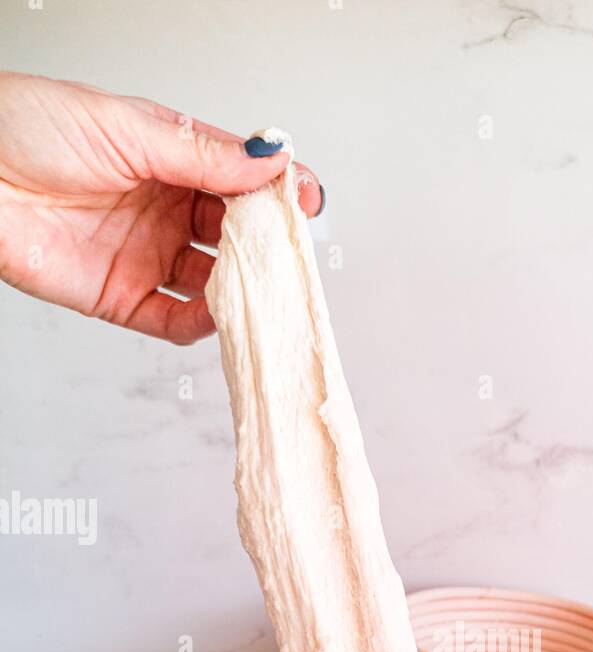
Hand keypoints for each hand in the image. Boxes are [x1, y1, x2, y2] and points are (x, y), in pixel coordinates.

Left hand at [0, 70, 322, 344]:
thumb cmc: (24, 126)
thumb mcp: (127, 128)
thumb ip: (202, 154)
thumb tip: (269, 161)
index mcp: (171, 158)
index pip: (242, 179)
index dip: (278, 191)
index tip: (305, 201)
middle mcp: (164, 209)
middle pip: (238, 236)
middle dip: (269, 247)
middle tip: (291, 254)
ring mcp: (146, 255)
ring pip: (214, 283)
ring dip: (242, 290)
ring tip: (261, 290)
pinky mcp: (121, 298)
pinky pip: (175, 321)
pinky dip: (202, 324)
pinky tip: (219, 315)